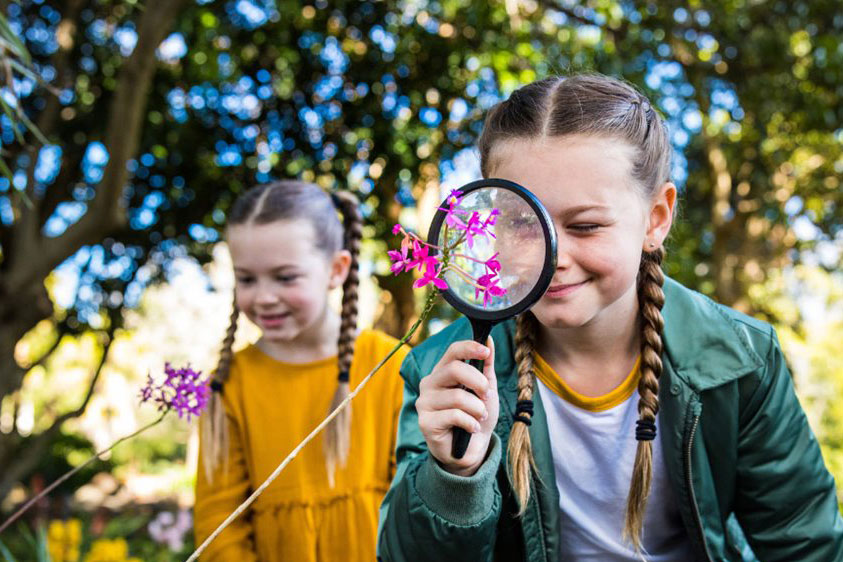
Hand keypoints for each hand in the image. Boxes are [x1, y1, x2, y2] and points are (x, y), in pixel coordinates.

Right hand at [416, 337, 498, 475]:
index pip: (452, 351)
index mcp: (442, 372)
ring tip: (480, 417)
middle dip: (479, 383)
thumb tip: (489, 340)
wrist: (472, 449)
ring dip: (477, 408)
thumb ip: (486, 366)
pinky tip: (472, 428)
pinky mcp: (425, 422)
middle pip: (455, 369)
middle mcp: (430, 384)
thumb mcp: (486, 390)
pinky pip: (454, 416)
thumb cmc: (476, 416)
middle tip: (487, 396)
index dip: (469, 348)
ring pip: (458, 396)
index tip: (486, 352)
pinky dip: (470, 423)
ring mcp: (425, 403)